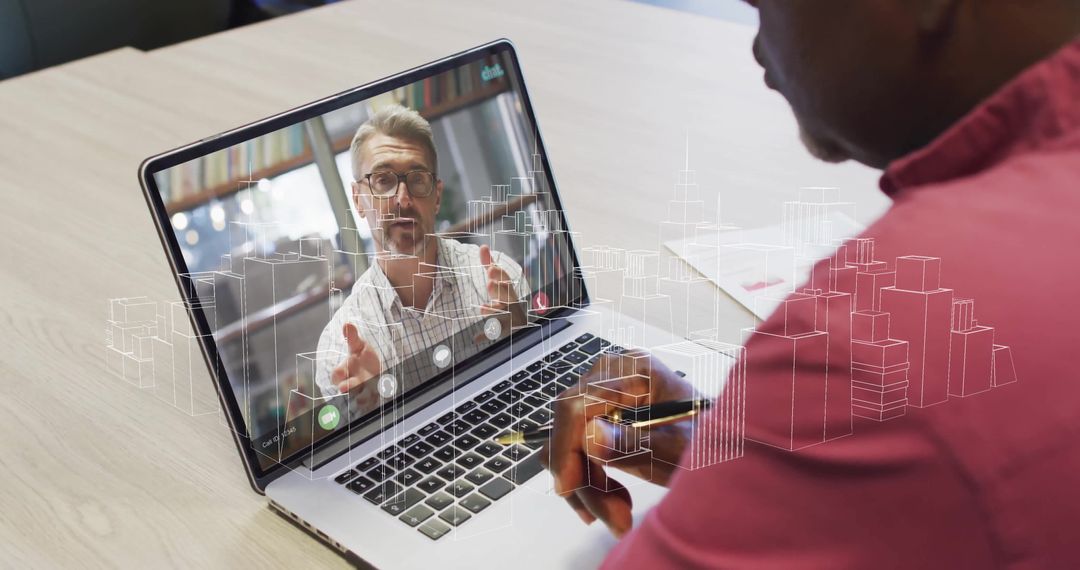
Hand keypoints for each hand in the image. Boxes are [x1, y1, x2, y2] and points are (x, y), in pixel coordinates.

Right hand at [330, 323, 381, 407]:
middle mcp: (352, 383)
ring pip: (360, 398)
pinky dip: (377, 400)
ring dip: (364, 397)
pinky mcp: (374, 398)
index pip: (336, 374)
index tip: (340, 372)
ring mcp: (363, 391)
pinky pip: (373, 402)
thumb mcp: (358, 346)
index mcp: (345, 371)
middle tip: (345, 388)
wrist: (375, 370)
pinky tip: (383, 395)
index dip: (337, 374)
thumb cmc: (362, 358)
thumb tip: (347, 324)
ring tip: (370, 392)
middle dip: (347, 388)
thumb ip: (352, 337)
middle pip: (346, 389)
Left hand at [476, 245, 527, 342]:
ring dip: (495, 311)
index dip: (499, 274)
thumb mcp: (497, 280)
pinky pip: (496, 334)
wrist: (517, 322)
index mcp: (509, 289)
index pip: (506, 280)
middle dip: (499, 290)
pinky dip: (488, 335)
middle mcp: (512, 303)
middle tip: (489, 284)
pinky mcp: (504, 330)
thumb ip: (489, 264)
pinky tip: (476, 337)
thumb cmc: (504, 297)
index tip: (490, 268)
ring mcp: (510, 317)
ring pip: (504, 314)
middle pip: (508, 296)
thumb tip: (483, 246)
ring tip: (483, 309)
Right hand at [540, 349, 695, 536]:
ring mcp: (604, 391)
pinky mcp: (601, 411)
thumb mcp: (677, 451)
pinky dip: (590, 479)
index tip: (571, 489)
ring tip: (619, 516)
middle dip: (582, 477)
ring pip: (568, 443)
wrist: (726, 446)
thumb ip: (632, 443)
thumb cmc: (712, 443)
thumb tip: (588, 437)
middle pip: (568, 427)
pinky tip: (615, 501)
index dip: (566, 449)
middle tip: (612, 518)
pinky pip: (577, 447)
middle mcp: (612, 374)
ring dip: (587, 485)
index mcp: (633, 371)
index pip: (576, 406)